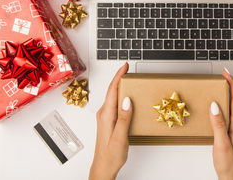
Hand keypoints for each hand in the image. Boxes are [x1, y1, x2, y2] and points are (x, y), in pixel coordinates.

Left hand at [89, 63, 131, 179]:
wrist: (103, 167)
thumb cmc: (111, 155)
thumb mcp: (120, 137)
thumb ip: (124, 118)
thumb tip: (127, 100)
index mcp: (106, 115)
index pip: (112, 90)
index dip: (119, 76)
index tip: (125, 66)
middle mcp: (104, 114)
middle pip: (112, 90)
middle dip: (120, 77)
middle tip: (129, 69)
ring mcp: (105, 117)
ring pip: (113, 97)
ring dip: (120, 86)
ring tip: (129, 79)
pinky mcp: (108, 120)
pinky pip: (114, 103)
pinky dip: (121, 96)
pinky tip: (127, 97)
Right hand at [209, 69, 232, 179]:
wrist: (229, 174)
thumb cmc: (227, 162)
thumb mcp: (221, 143)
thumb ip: (218, 124)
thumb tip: (214, 106)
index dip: (232, 84)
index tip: (226, 74)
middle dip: (230, 84)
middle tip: (223, 74)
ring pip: (232, 103)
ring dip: (227, 91)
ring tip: (221, 83)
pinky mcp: (229, 128)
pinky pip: (227, 110)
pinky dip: (223, 101)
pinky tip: (217, 100)